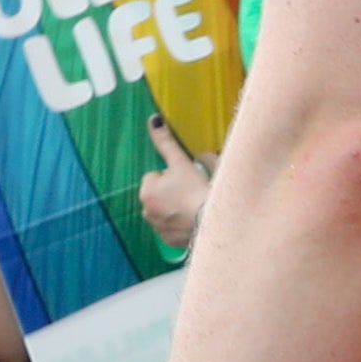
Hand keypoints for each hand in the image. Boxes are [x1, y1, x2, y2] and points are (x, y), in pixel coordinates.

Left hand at [138, 116, 213, 250]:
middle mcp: (146, 211)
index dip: (173, 175)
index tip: (187, 179)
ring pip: (165, 210)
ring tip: (194, 205)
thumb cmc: (197, 190)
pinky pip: (172, 227)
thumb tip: (153, 120)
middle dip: (172, 191)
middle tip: (192, 191)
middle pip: (159, 193)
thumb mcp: (182, 162)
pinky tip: (194, 219)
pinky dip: (180, 223)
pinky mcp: (168, 241)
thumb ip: (165, 142)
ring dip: (175, 207)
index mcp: (147, 190)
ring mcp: (157, 228)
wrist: (214, 221)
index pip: (156, 175)